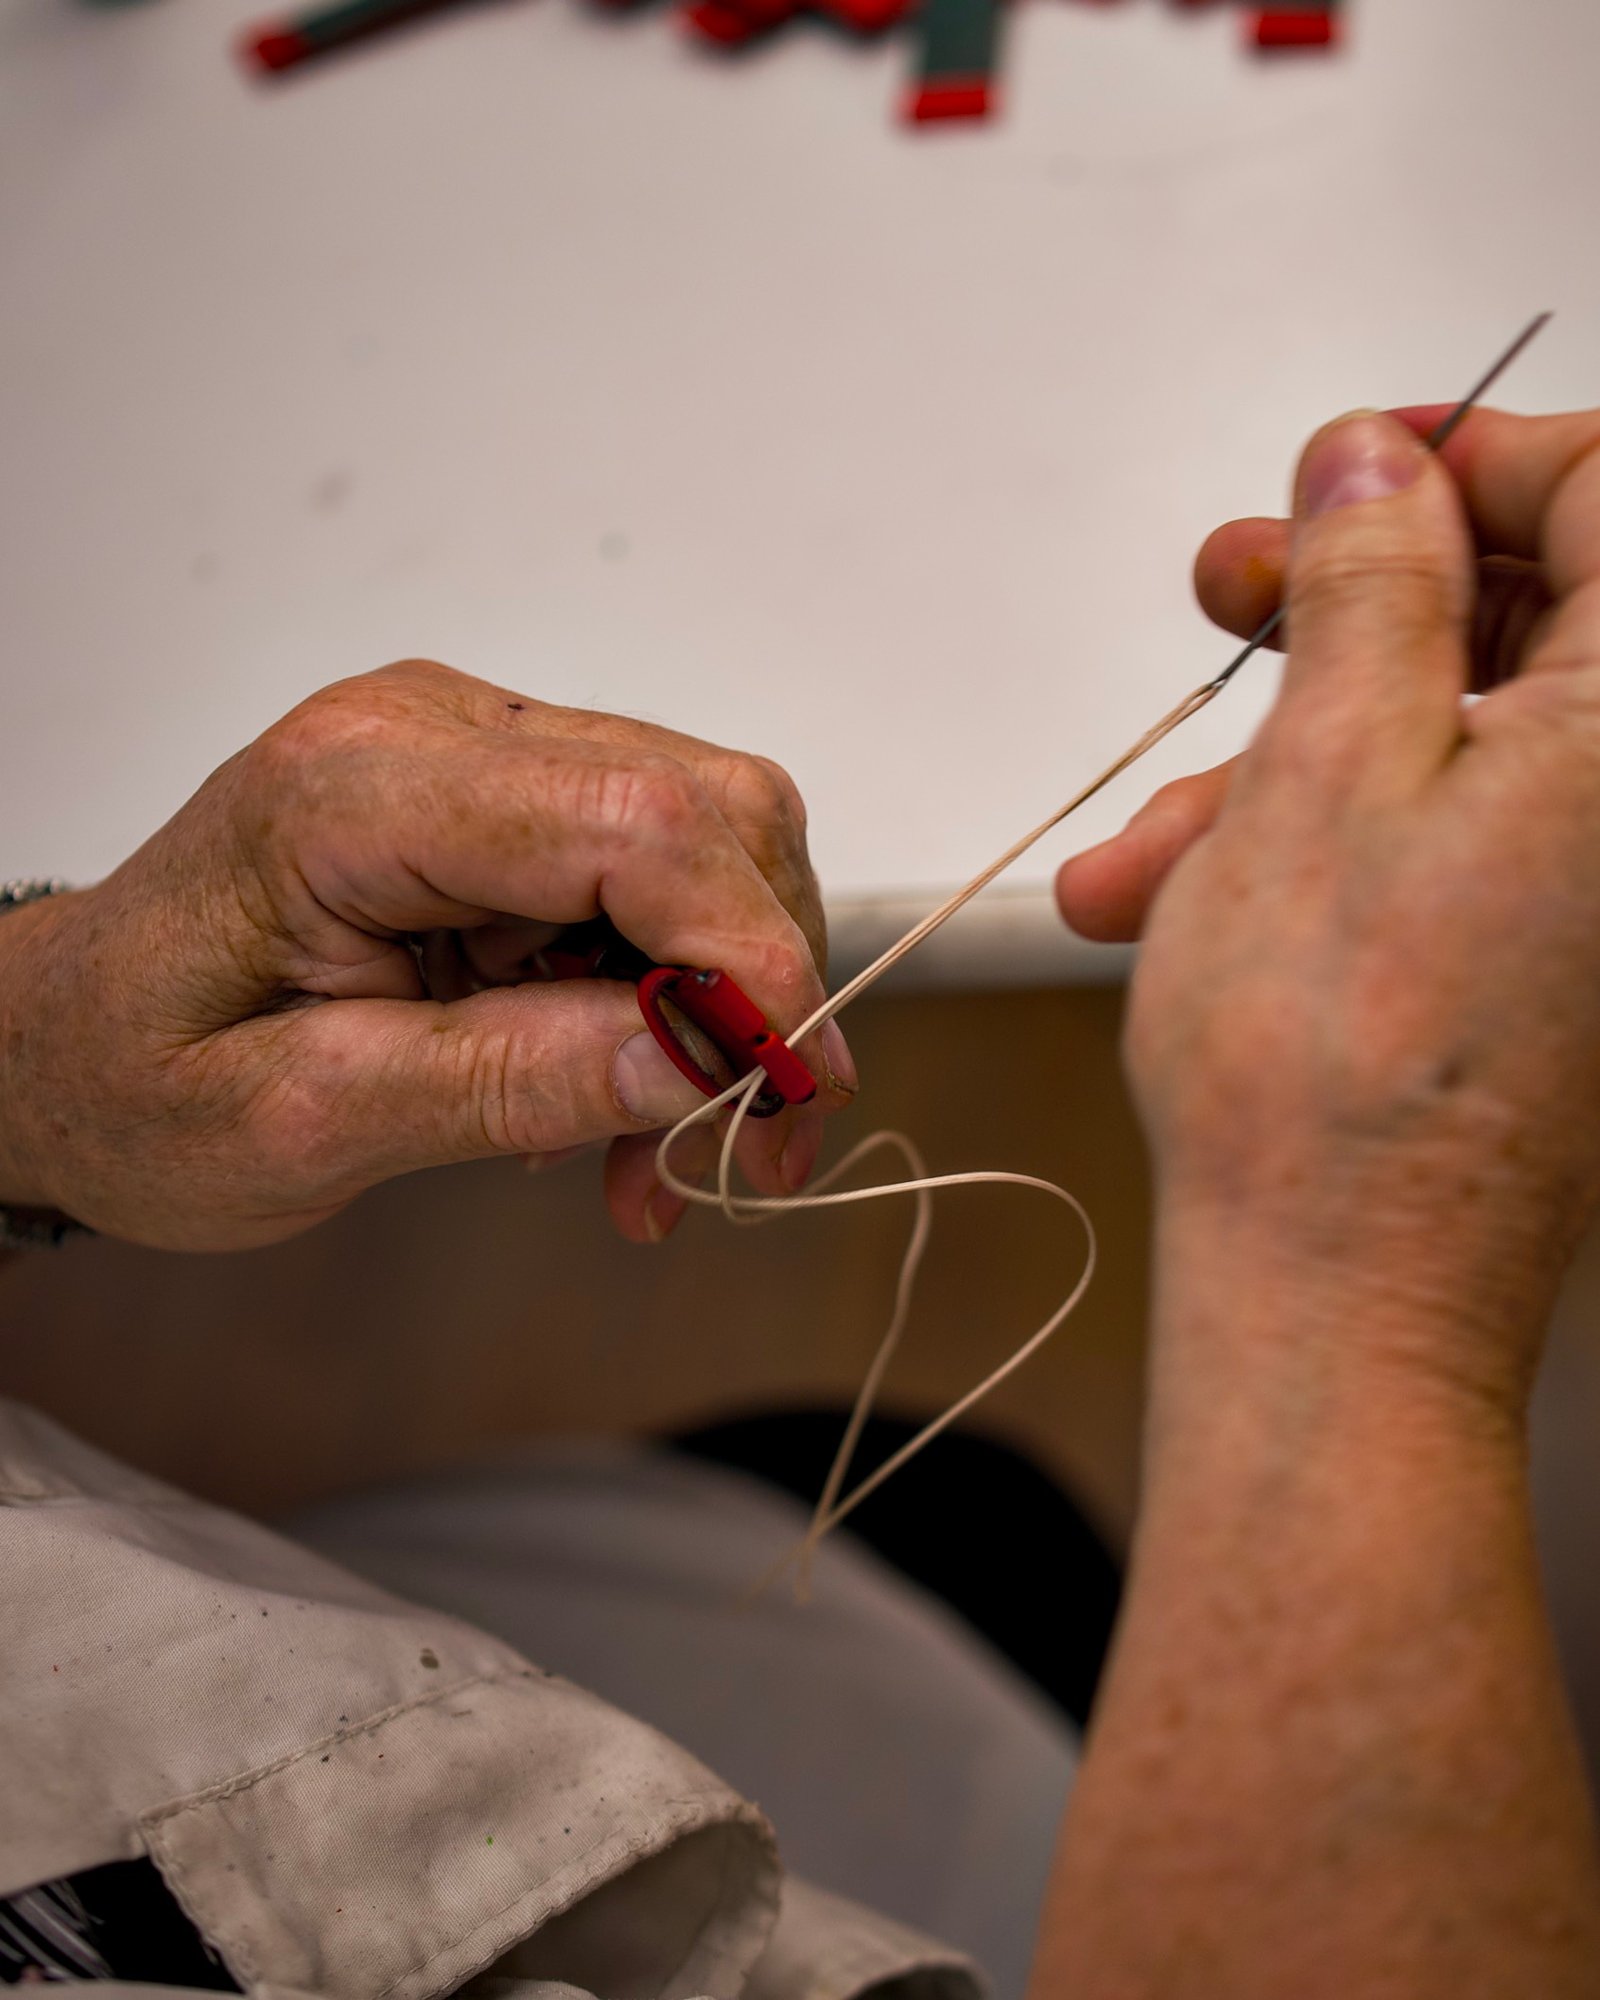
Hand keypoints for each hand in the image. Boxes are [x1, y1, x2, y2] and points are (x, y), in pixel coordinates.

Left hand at [0, 661, 854, 1250]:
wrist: (65, 1045)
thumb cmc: (135, 1079)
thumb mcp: (300, 1124)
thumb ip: (504, 1083)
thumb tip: (704, 1060)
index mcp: (359, 788)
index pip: (636, 823)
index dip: (751, 958)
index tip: (793, 1096)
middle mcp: (435, 729)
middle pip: (703, 809)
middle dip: (762, 989)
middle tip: (746, 1153)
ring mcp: (478, 751)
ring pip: (705, 839)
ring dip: (725, 1002)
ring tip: (664, 1152)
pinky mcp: (504, 797)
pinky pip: (653, 874)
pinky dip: (677, 992)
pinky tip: (623, 1092)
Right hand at [1059, 405, 1599, 1405]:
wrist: (1337, 1301)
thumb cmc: (1341, 1074)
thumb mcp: (1324, 763)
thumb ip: (1370, 580)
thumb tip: (1374, 467)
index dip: (1467, 459)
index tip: (1347, 473)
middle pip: (1523, 615)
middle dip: (1343, 611)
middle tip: (1230, 598)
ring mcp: (1595, 892)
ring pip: (1449, 739)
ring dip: (1284, 757)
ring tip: (1149, 842)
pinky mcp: (1542, 958)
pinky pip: (1437, 837)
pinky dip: (1313, 842)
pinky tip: (1187, 895)